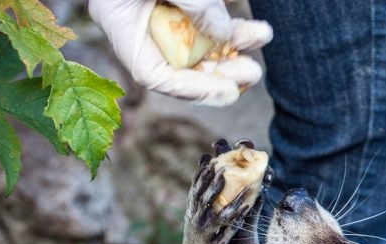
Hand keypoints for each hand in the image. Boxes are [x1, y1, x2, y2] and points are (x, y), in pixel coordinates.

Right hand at [88, 0, 272, 105]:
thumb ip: (195, 4)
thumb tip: (224, 35)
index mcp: (122, 23)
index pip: (155, 73)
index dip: (193, 88)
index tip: (228, 92)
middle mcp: (140, 22)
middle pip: (181, 64)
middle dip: (220, 70)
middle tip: (253, 73)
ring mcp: (159, 10)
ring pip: (199, 42)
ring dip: (233, 44)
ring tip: (263, 35)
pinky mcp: (178, 0)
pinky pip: (204, 21)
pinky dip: (229, 25)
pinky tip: (257, 27)